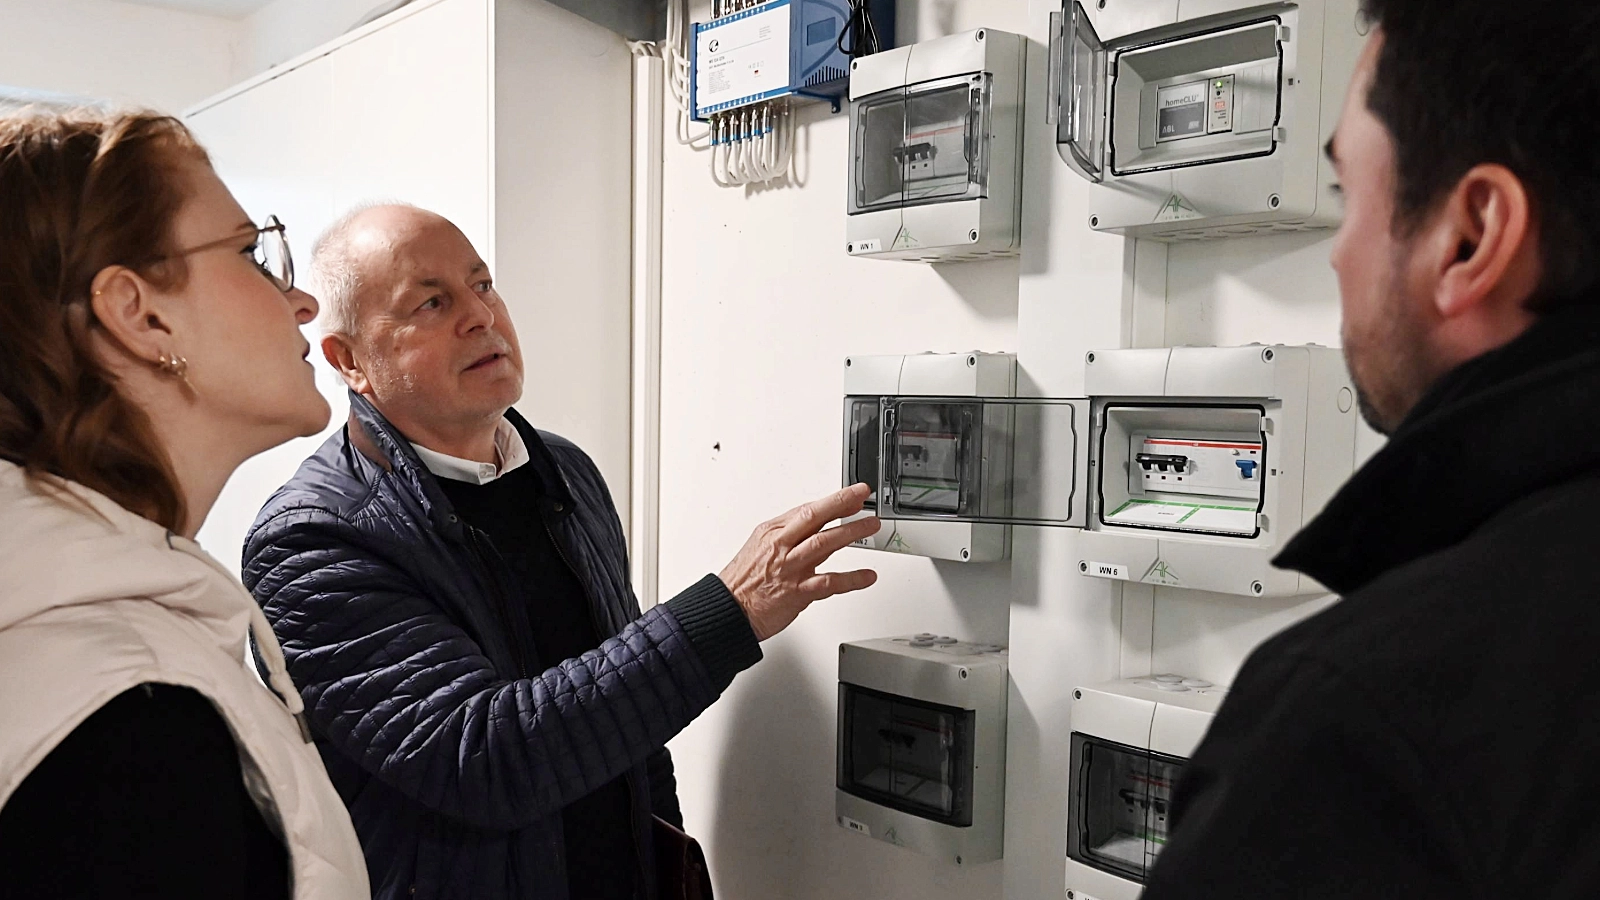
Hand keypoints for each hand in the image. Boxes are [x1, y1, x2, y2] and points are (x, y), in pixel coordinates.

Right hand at [719, 484, 880, 640]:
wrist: (729, 609)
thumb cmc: (744, 580)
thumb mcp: (761, 546)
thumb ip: (789, 535)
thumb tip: (815, 522)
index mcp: (773, 533)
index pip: (808, 510)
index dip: (834, 500)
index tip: (855, 493)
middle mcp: (782, 547)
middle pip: (815, 518)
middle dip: (842, 504)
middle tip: (864, 498)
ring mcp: (791, 568)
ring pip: (824, 544)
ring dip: (850, 533)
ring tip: (871, 526)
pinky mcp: (798, 592)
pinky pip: (829, 583)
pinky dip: (851, 579)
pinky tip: (867, 576)